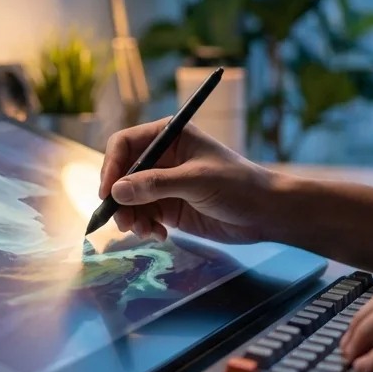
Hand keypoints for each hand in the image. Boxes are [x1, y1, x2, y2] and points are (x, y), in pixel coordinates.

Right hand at [98, 118, 280, 243]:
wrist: (265, 213)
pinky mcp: (169, 207)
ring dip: (130, 216)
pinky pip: (143, 215)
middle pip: (122, 174)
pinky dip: (144, 226)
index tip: (108, 192)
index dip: (112, 166)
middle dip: (119, 198)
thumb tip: (117, 191)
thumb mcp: (196, 181)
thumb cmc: (237, 185)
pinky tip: (159, 235)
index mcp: (169, 136)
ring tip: (144, 232)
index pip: (125, 144)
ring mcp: (164, 184)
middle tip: (123, 222)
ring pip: (129, 199)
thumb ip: (156, 185)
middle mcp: (162, 158)